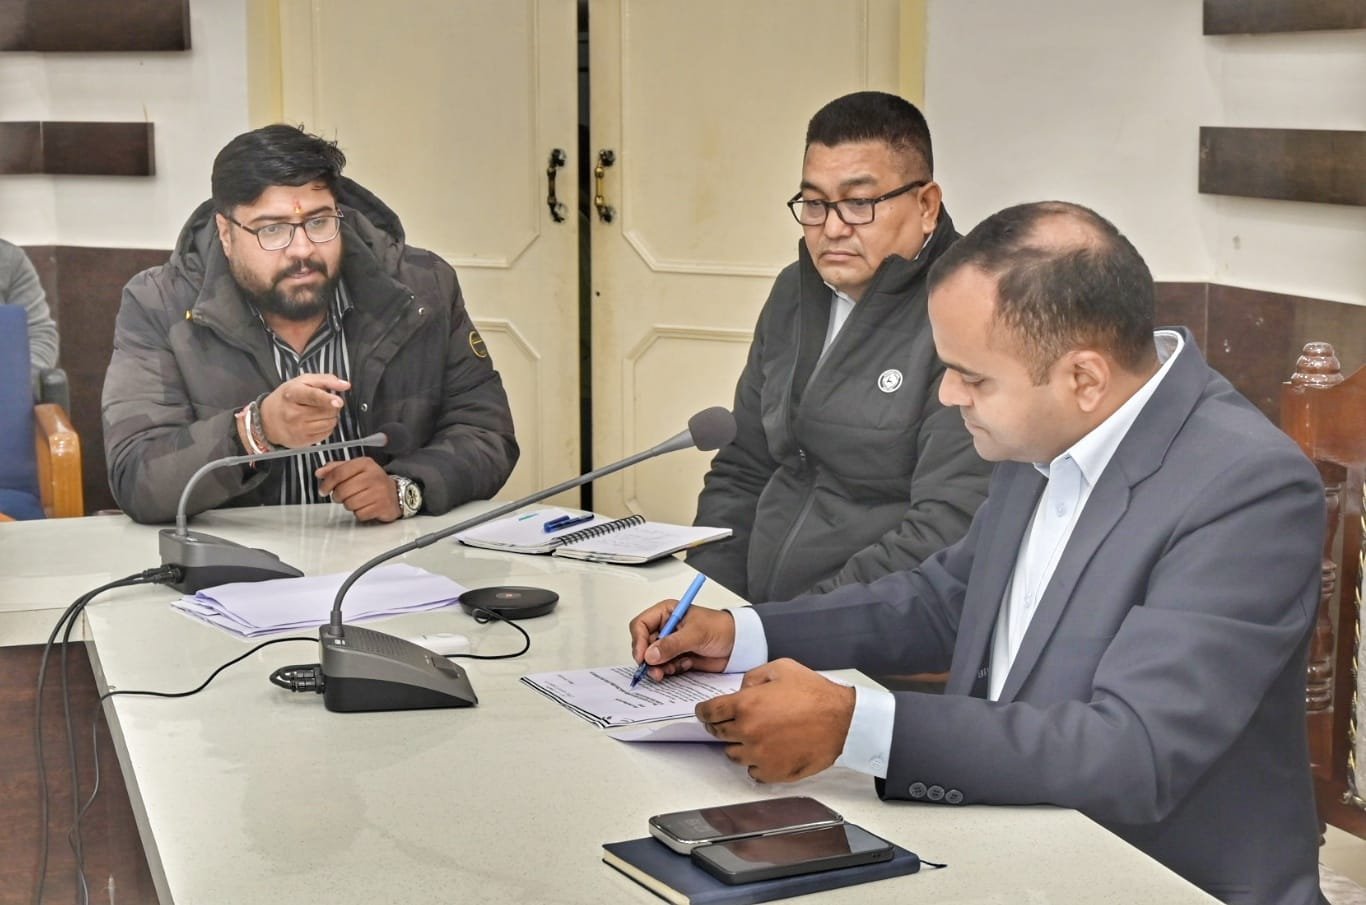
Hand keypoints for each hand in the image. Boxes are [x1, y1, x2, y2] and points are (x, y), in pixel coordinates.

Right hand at [259, 373, 349, 447]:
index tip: (338, 401)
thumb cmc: (287, 398)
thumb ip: (325, 380)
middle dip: (332, 405)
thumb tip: (345, 385)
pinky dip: (327, 427)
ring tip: (320, 412)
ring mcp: (297, 429)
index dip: (327, 399)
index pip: (312, 396)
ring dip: (331, 416)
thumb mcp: (302, 382)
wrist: (267, 419)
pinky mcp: (302, 441)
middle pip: (327, 411)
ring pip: (330, 423)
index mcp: (292, 394)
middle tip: (325, 402)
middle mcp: (293, 413)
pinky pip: (327, 433)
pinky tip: (317, 422)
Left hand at [316, 457, 400, 522]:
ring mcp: (379, 492)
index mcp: (365, 463)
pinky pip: (359, 514)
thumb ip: (336, 469)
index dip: (327, 483)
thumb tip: (319, 473)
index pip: (338, 473)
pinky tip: (365, 506)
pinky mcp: (381, 507)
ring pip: (349, 503)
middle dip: (338, 496)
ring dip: (349, 504)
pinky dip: (359, 513)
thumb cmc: (373, 482)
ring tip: (356, 500)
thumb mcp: (356, 469)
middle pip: (342, 490)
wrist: (396, 494)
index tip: (323, 489)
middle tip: (343, 496)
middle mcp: (373, 476)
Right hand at [628, 601, 734, 681]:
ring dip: (658, 668)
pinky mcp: (678, 658)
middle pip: (644, 644)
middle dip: (648, 659)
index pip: (641, 624)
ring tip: (667, 672)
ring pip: (653, 659)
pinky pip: (665, 667)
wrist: (739, 644)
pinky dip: (670, 670)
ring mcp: (671, 644)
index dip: (638, 641)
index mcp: (667, 613)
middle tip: (654, 671)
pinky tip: (684, 666)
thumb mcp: (696, 634)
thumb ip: (672, 644)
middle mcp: (666, 628)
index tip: (642, 657)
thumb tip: (650, 655)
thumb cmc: (721, 629)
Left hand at [696, 659, 854, 782]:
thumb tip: (741, 691)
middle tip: (732, 721)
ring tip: (757, 735)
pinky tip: (769, 751)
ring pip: (733, 754)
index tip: (705, 713)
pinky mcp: (772, 772)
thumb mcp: (781, 668)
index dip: (704, 711)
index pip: (708, 713)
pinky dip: (756, 762)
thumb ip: (753, 677)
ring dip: (739, 744)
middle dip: (721, 725)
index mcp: (746, 705)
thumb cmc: (815, 694)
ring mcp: (759, 755)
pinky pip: (752, 771)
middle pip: (717, 733)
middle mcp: (747, 732)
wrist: (842, 721)